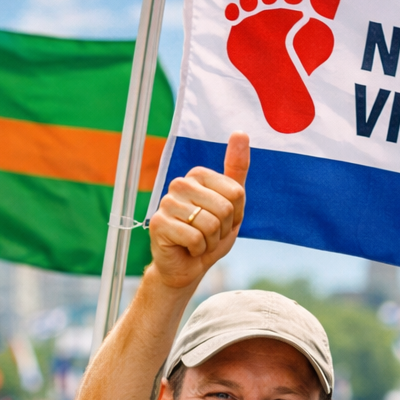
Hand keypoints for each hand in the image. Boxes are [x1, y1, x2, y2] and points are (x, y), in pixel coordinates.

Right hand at [147, 132, 249, 290]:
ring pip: (210, 224)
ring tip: (198, 242)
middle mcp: (180, 184)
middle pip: (225, 208)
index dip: (235, 215)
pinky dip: (197, 250)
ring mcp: (166, 202)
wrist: (187, 267)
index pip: (235, 193)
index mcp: (197, 175)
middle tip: (208, 235)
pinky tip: (187, 248)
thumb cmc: (209, 236)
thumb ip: (237, 170)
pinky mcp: (158, 223)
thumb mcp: (232, 205)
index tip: (221, 221)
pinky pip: (195, 238)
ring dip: (210, 241)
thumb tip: (240, 132)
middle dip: (223, 229)